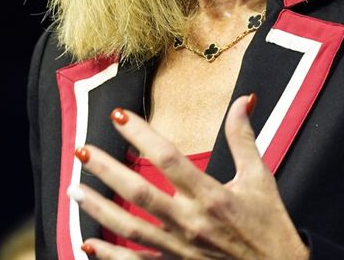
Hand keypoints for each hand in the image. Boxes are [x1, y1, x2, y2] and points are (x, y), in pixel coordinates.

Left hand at [71, 95, 309, 258]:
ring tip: (73, 189)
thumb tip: (245, 99)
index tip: (119, 115)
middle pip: (139, 193)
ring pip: (129, 228)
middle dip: (107, 170)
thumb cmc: (269, 226)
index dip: (141, 136)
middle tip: (81, 150)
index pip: (168, 159)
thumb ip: (244, 138)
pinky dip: (109, 256)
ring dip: (97, 209)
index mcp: (212, 196)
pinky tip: (87, 243)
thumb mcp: (261, 179)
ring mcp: (180, 249)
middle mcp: (191, 222)